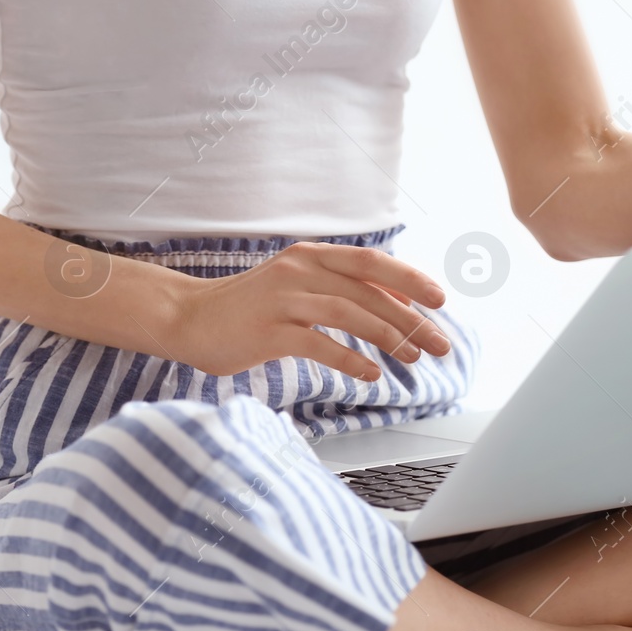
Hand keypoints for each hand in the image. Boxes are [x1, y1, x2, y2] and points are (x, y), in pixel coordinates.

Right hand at [165, 242, 451, 378]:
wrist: (189, 318)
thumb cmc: (249, 307)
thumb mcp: (296, 286)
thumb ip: (340, 290)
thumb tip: (397, 309)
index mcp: (310, 256)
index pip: (371, 263)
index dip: (410, 281)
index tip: (441, 300)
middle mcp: (299, 270)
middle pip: (368, 291)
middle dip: (411, 319)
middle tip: (440, 343)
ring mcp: (282, 299)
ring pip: (349, 314)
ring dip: (388, 338)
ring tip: (412, 359)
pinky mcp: (268, 331)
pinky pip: (319, 344)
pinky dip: (350, 360)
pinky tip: (371, 374)